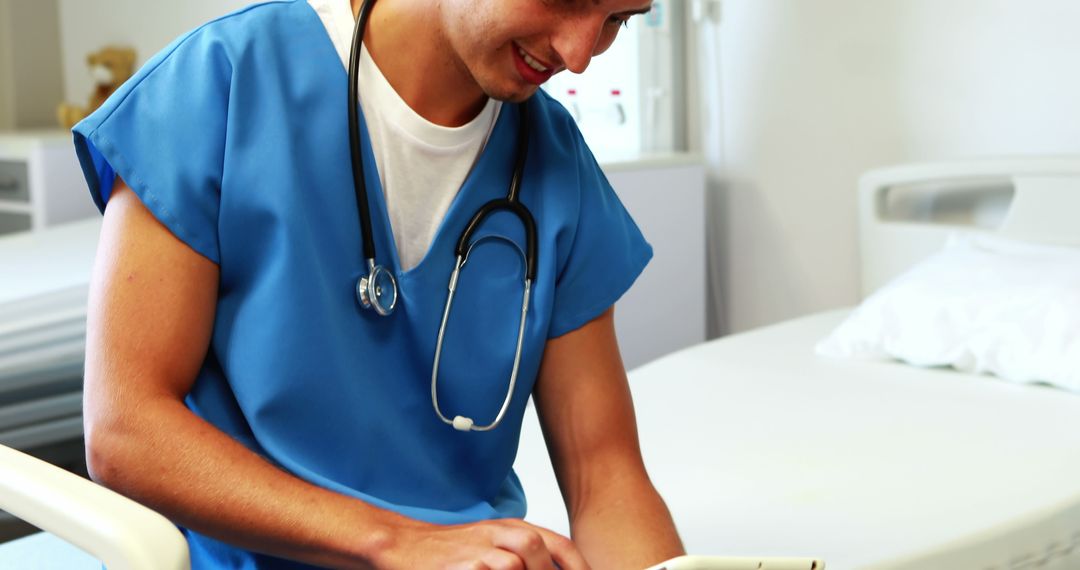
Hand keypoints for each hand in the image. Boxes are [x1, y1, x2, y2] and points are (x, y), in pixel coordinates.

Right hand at [377, 518, 589, 569]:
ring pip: (514, 564)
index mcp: (510, 528)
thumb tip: (552, 568)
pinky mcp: (461, 568)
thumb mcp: (491, 543)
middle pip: (536, 548)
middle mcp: (496, 534)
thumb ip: (521, 555)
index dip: (578, 565)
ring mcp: (477, 551)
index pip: (557, 543)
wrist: (403, 546)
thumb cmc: (450, 552)